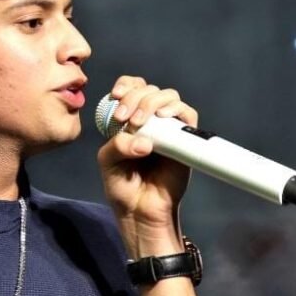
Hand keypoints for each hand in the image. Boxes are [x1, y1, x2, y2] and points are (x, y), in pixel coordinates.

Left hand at [96, 76, 198, 257]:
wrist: (140, 210)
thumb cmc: (122, 186)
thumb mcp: (107, 162)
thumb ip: (117, 145)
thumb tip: (144, 141)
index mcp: (128, 120)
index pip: (131, 88)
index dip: (126, 85)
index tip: (116, 96)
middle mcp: (150, 120)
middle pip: (149, 89)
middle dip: (135, 97)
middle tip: (124, 117)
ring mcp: (168, 128)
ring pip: (168, 96)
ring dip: (152, 101)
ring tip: (140, 121)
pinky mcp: (185, 140)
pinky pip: (187, 115)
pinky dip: (176, 110)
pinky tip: (162, 117)